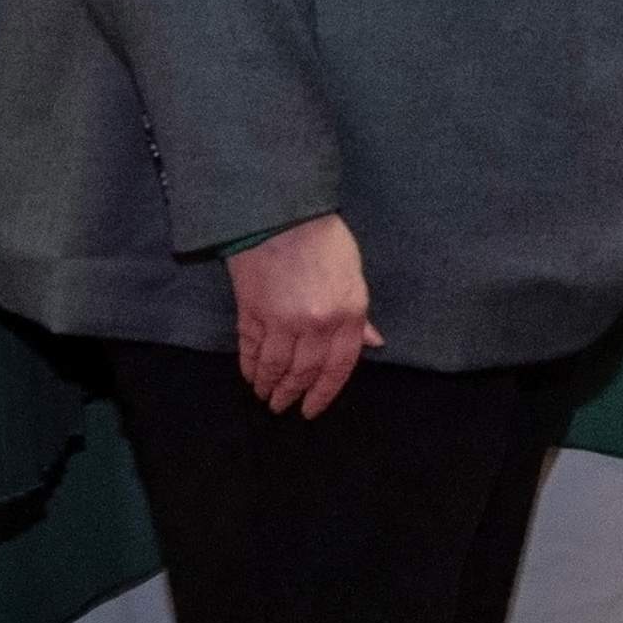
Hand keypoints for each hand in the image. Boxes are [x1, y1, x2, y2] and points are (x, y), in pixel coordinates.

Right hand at [230, 213, 381, 417]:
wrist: (282, 212)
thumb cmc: (324, 239)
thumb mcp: (354, 275)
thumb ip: (360, 315)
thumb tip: (372, 344)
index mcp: (348, 314)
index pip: (339, 368)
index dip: (323, 393)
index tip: (311, 410)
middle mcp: (318, 323)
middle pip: (304, 372)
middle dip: (292, 394)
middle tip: (282, 407)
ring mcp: (283, 319)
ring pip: (275, 366)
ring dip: (268, 385)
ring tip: (264, 395)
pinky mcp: (253, 310)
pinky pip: (251, 348)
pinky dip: (249, 365)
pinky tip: (249, 374)